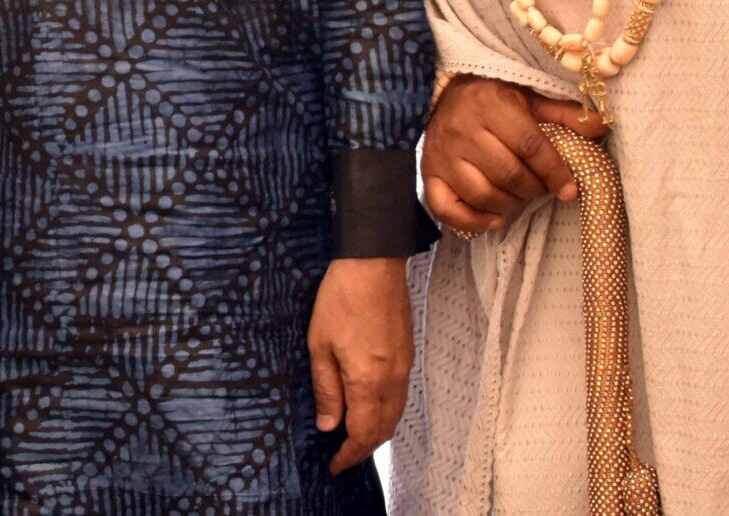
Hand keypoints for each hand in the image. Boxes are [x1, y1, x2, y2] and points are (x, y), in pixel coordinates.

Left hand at [309, 256, 411, 474]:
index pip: (362, 433)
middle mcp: (392, 380)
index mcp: (367, 380)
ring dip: (377, 432)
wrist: (374, 262)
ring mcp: (404, 367)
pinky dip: (386, 412)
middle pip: (383, 429)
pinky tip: (369, 408)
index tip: (334, 466)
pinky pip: (400, 397)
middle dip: (363, 449)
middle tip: (342, 456)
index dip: (349, 454)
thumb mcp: (320, 344)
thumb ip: (326, 388)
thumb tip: (328, 425)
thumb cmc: (341, 298)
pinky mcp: (408, 354)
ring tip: (353, 437)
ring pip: (395, 415)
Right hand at [420, 76, 604, 235]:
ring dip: (510, 203)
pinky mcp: (428, 173)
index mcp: (491, 105)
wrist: (447, 94)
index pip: (529, 145)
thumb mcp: (531, 99)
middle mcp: (462, 129)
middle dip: (534, 188)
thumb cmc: (496, 99)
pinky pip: (446, 208)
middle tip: (542, 188)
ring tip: (520, 196)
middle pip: (508, 173)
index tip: (571, 190)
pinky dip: (473, 220)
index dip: (554, 171)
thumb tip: (604, 126)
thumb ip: (565, 115)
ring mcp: (442, 154)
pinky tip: (494, 218)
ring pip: (482, 194)